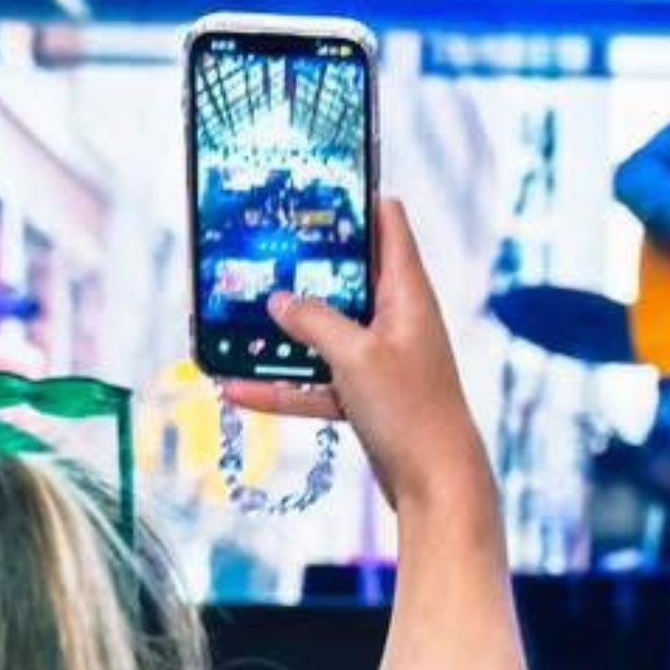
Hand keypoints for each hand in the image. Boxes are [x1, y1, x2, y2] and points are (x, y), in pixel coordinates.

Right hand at [219, 195, 487, 517]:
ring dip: (281, 330)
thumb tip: (277, 298)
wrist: (437, 485)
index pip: (388, 224)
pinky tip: (236, 388)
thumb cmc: (410, 410)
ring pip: (324, 332)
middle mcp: (397, 318)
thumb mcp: (355, 355)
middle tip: (256, 246)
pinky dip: (283, 384)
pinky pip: (317, 382)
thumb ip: (314, 321)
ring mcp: (381, 358)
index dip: (355, 200)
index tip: (313, 184)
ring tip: (232, 317)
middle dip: (302, 264)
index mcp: (407, 292)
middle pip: (346, 276)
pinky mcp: (367, 396)